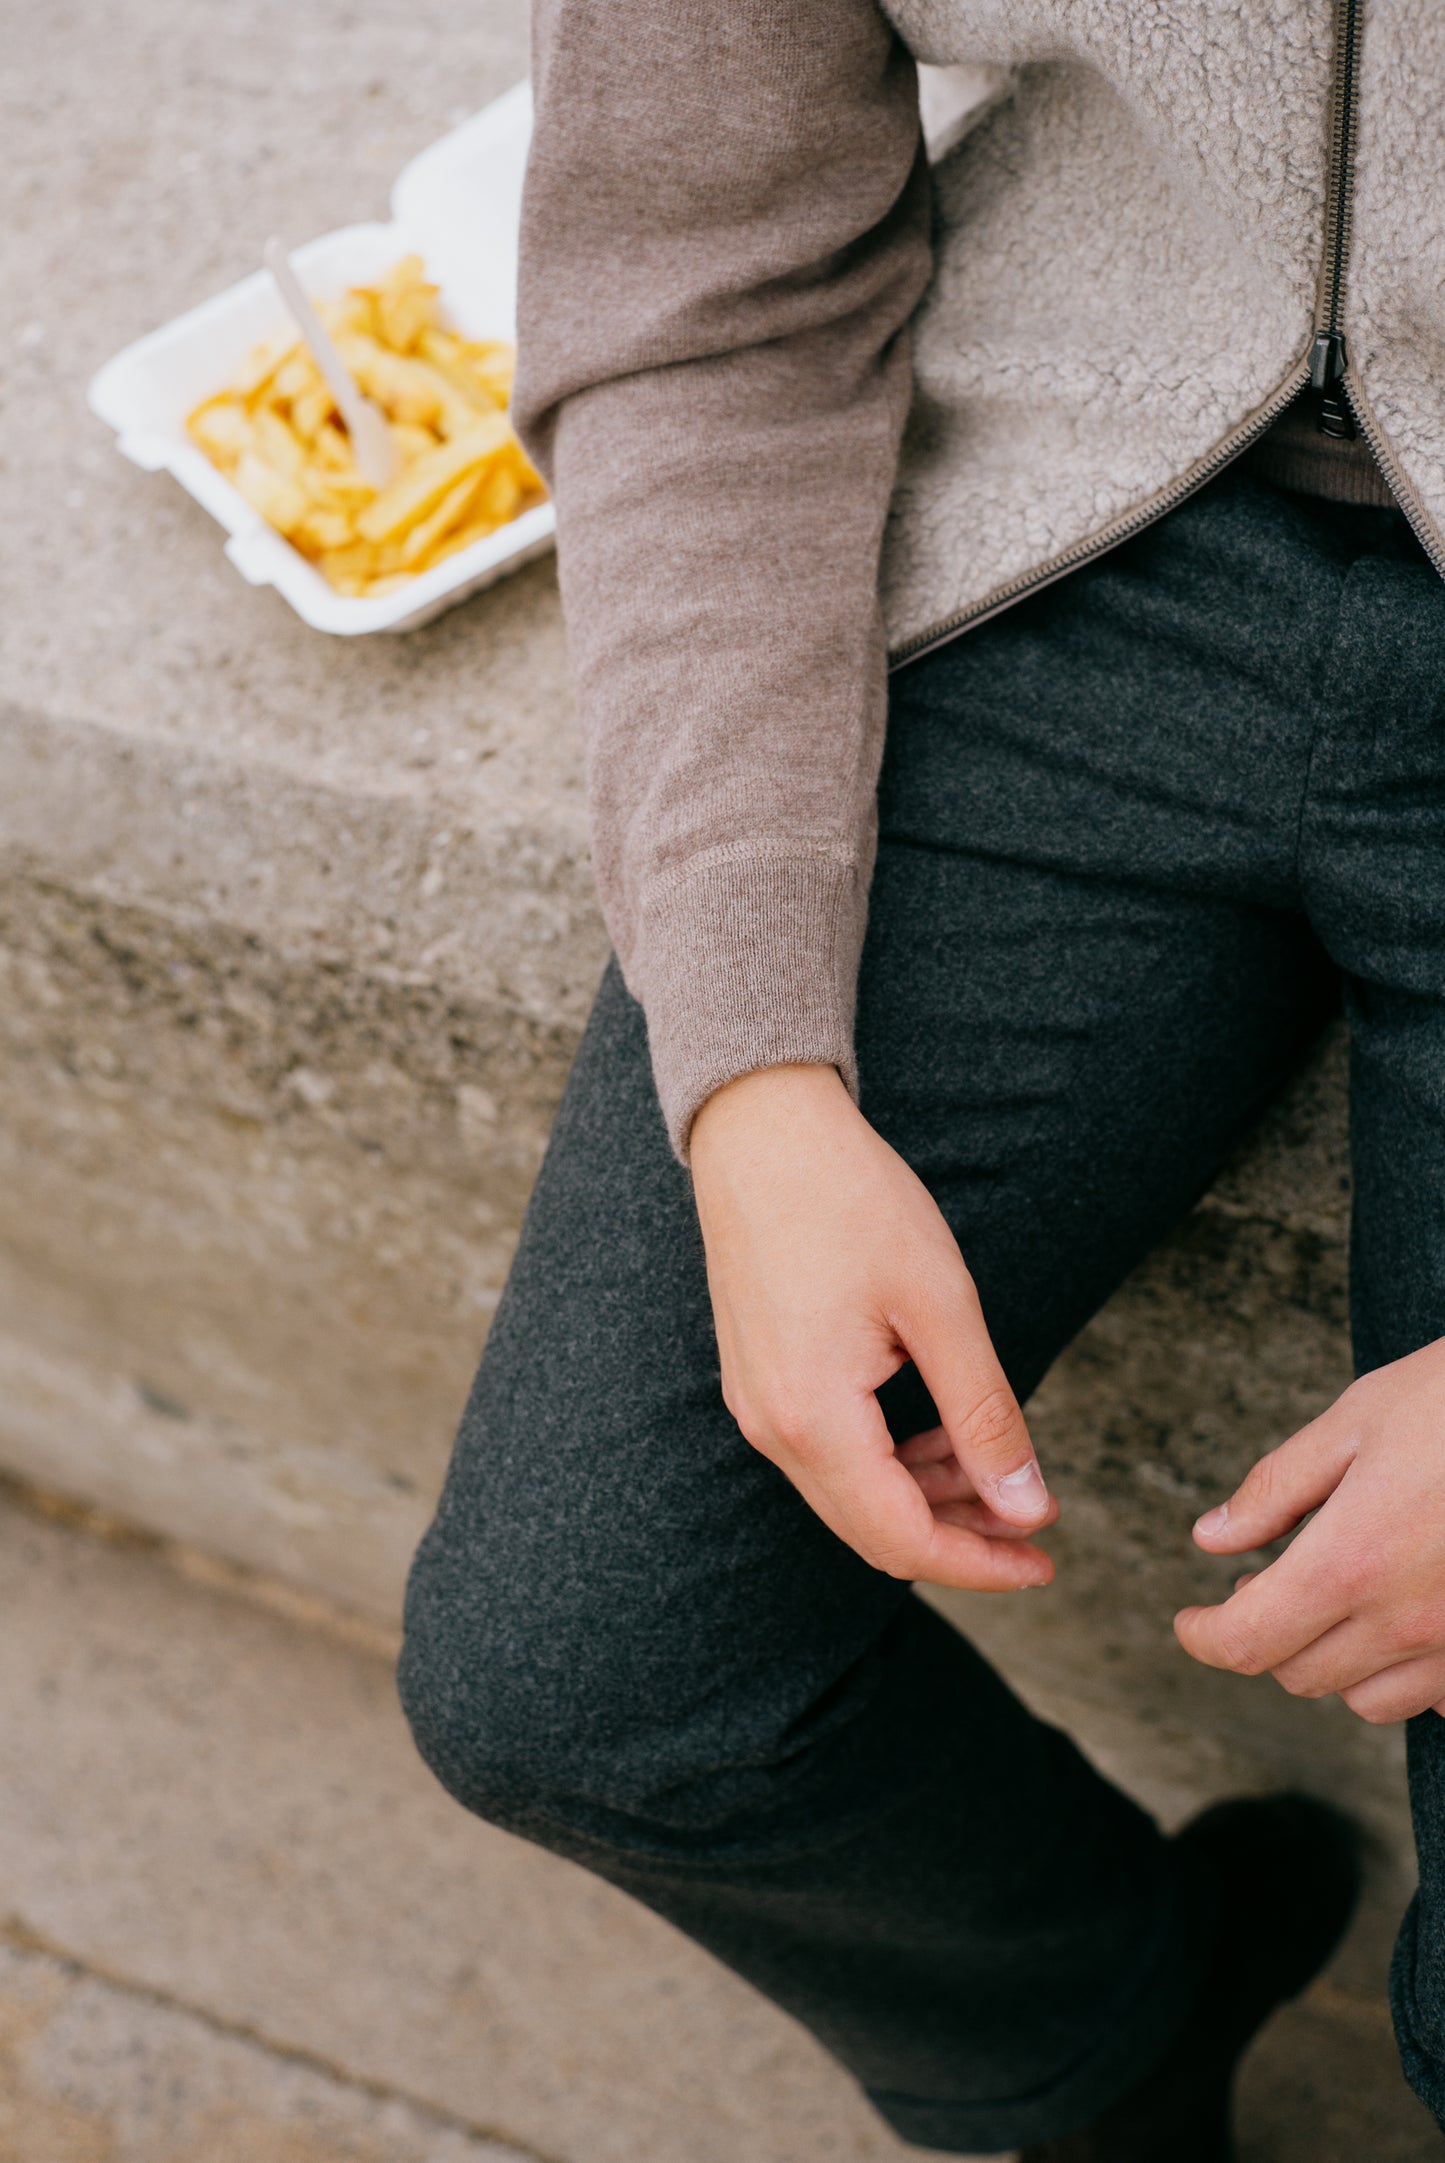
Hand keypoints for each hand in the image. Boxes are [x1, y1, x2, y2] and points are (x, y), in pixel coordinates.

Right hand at [688, 1062, 1054, 1588]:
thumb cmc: (850, 1200)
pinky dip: (887, 1465)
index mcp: (814, 1417)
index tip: (1045, 1559)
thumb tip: (1027, 1506)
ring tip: (996, 1472)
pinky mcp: (758, 1381)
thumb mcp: (941, 1305)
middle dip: (959, 1538)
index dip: (980, 1564)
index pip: (901, 1538)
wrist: (761, 1130)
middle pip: (871, 1532)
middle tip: (1033, 1520)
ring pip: (848, 1498)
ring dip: (925, 1500)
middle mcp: (772, 1428)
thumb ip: (984, 1415)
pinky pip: (826, 1456)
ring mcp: (757, 1406)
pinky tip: (936, 1433)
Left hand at [1175, 1338, 1444, 1723]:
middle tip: (1264, 1581)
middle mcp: (1407, 1620)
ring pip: (1368, 1700)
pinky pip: (1438, 1697)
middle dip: (1264, 1636)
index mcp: (1352, 1561)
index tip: (1191, 1622)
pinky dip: (1409, 1672)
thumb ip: (1277, 1488)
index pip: (1248, 1642)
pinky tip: (1406, 1615)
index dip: (1204, 1639)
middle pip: (1301, 1675)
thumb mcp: (1356, 1420)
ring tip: (1336, 1597)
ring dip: (1335, 1660)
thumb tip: (1212, 1537)